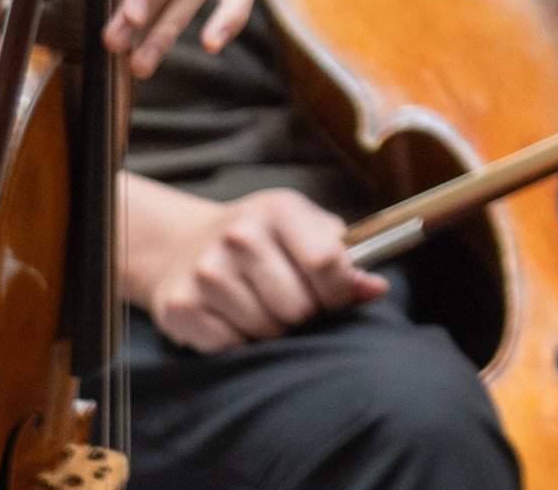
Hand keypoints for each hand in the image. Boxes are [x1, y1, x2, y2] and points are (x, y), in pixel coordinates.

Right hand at [139, 186, 382, 351]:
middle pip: (299, 306)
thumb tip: (376, 289)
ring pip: (268, 331)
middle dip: (308, 316)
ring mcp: (206, 272)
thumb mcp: (304, 231)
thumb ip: (345, 258)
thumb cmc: (262, 240)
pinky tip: (235, 320)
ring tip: (265, 310)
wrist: (182, 246)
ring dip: (275, 332)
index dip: (341, 291)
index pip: (325, 262)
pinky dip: (242, 343)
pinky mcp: (181, 307)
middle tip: (297, 306)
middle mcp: (239, 236)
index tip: (339, 299)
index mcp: (278, 210)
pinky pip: (232, 347)